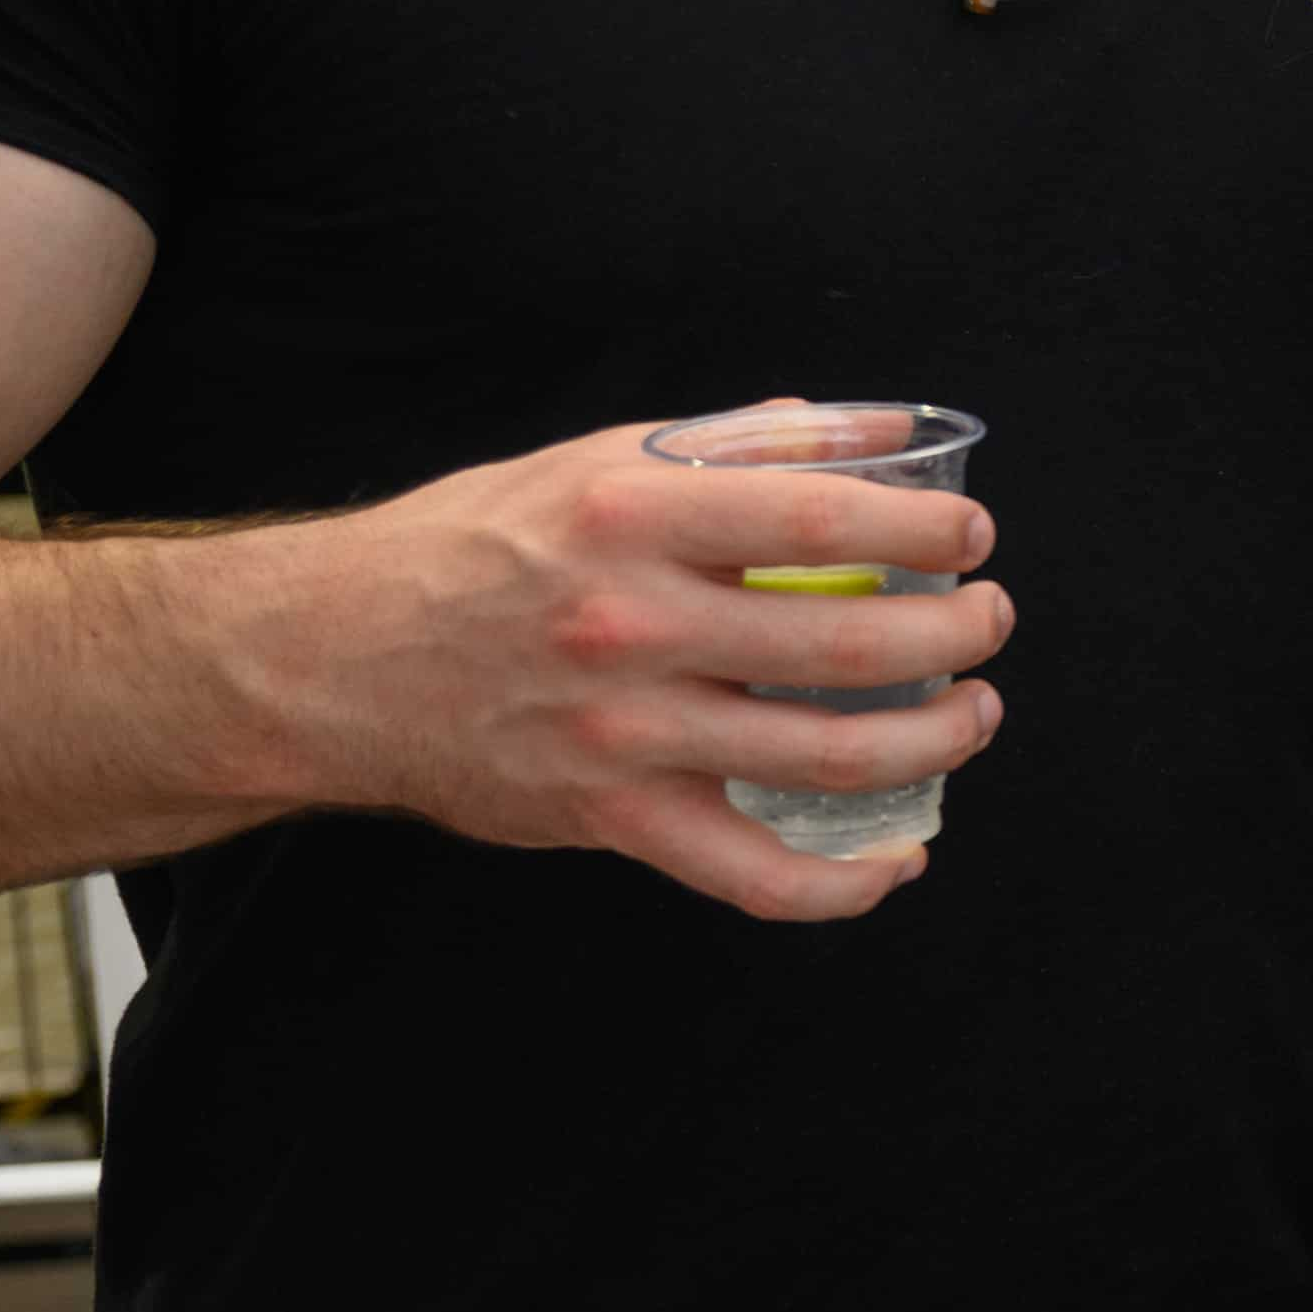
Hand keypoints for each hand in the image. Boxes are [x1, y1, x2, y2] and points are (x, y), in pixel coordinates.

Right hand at [206, 418, 1009, 922]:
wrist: (324, 658)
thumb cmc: (470, 550)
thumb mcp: (597, 464)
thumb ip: (743, 445)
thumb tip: (881, 428)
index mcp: (632, 518)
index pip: (826, 515)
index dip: (927, 526)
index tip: (970, 535)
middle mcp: (630, 627)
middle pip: (848, 640)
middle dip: (955, 634)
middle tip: (988, 620)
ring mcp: (622, 735)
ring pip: (826, 757)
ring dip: (934, 739)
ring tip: (972, 713)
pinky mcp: (607, 819)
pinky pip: (753, 877)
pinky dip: (845, 883)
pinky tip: (898, 858)